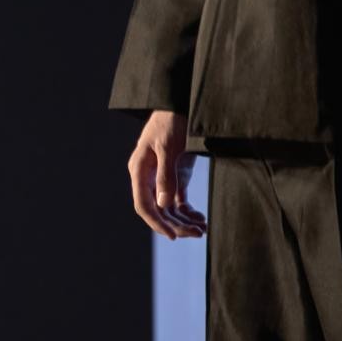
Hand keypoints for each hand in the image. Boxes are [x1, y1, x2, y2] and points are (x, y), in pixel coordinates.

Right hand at [127, 111, 207, 240]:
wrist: (180, 104)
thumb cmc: (171, 122)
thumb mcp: (169, 147)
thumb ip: (166, 176)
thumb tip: (164, 205)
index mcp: (139, 171)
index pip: (144, 205)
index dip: (157, 223)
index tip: (174, 235)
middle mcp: (147, 178)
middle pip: (158, 210)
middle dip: (176, 224)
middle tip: (197, 233)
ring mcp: (160, 177)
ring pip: (168, 208)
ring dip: (183, 220)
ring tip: (202, 228)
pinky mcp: (174, 175)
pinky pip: (177, 200)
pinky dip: (187, 211)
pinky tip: (199, 218)